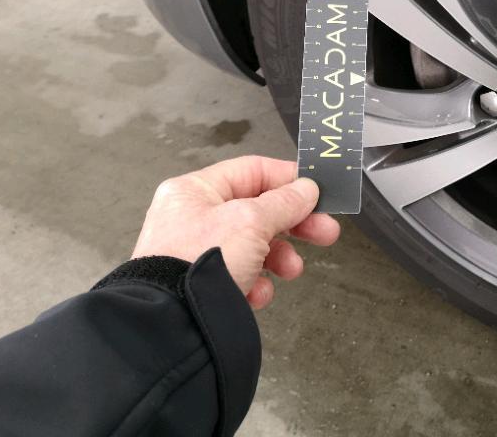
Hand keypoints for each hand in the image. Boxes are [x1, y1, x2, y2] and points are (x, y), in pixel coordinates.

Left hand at [131, 155, 340, 308]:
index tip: (318, 192)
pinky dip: (256, 283)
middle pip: (258, 210)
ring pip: (253, 245)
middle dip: (295, 224)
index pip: (252, 171)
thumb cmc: (198, 263)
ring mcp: (196, 252)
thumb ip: (284, 202)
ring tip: (292, 270)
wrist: (171, 325)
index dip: (289, 179)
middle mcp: (193, 217)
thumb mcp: (251, 222)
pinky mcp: (202, 283)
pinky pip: (240, 274)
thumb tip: (307, 189)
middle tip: (325, 232)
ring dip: (279, 257)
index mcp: (195, 191)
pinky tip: (257, 293)